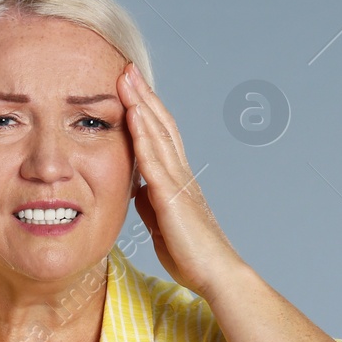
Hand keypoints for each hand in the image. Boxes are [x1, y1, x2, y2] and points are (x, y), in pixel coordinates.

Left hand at [117, 62, 244, 297]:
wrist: (214, 274)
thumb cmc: (191, 254)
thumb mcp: (161, 223)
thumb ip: (150, 202)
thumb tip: (137, 189)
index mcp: (177, 179)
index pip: (161, 135)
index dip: (146, 109)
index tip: (131, 87)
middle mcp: (181, 173)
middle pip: (161, 124)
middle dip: (143, 94)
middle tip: (128, 67)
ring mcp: (178, 182)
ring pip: (158, 133)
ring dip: (141, 103)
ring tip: (127, 78)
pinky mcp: (172, 196)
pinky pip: (155, 159)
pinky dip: (143, 134)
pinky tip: (133, 114)